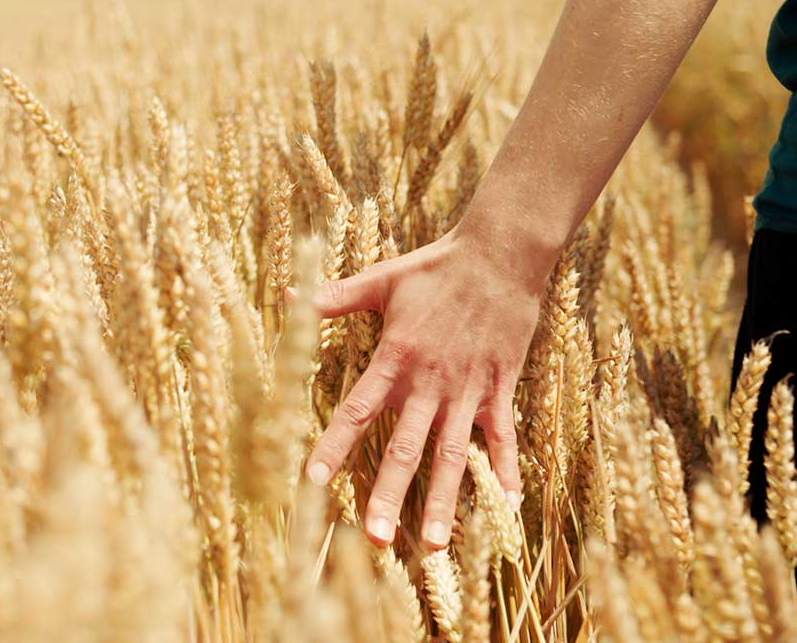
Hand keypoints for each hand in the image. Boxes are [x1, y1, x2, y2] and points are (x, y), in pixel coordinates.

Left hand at [301, 225, 541, 549]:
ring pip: (452, 454)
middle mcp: (430, 381)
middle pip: (405, 447)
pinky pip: (504, 437)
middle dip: (388, 494)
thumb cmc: (437, 266)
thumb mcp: (382, 278)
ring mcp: (468, 389)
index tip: (312, 481)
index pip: (357, 410)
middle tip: (375, 538)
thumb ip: (335, 297)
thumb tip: (288, 297)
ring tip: (432, 544)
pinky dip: (507, 470)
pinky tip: (508, 506)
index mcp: (396, 357)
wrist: (502, 254)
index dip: (334, 446)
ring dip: (443, 500)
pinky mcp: (500, 388)